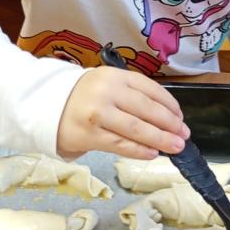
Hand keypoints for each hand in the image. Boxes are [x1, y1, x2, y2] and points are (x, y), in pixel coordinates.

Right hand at [56, 66, 189, 158]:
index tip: (181, 117)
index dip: (170, 104)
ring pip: (136, 129)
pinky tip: (152, 153)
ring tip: (175, 147)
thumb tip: (166, 117)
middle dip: (169, 124)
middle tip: (184, 135)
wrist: (46, 106)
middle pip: (147, 110)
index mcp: (115, 76)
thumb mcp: (107, 84)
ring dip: (160, 139)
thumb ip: (132, 95)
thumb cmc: (84, 97)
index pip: (150, 89)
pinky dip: (139, 150)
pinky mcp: (89, 134)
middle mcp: (107, 91)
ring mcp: (97, 113)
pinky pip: (121, 144)